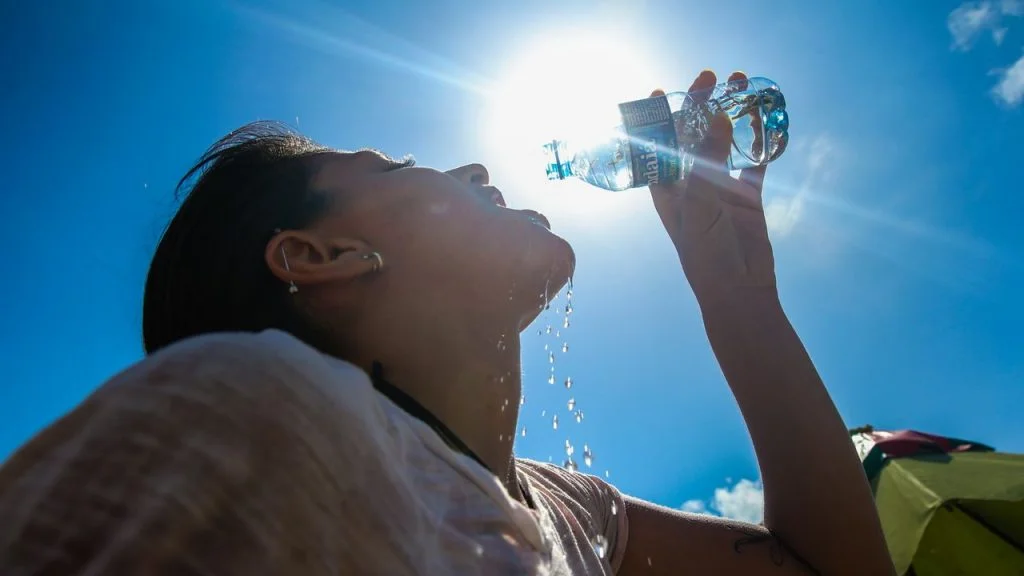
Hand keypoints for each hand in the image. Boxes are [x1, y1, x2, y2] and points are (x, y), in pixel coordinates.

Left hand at [649, 70, 776, 309]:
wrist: (739, 290)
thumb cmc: (706, 254)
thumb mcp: (701, 206)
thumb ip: (708, 162)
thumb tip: (719, 118)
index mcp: (667, 189)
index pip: (656, 146)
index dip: (657, 119)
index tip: (659, 91)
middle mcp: (692, 184)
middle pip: (693, 135)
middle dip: (700, 105)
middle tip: (710, 76)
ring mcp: (720, 187)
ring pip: (725, 142)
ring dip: (731, 114)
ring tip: (741, 84)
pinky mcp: (747, 195)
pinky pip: (754, 161)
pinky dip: (761, 140)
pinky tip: (767, 117)